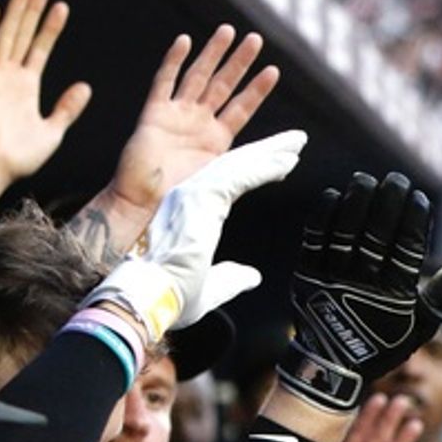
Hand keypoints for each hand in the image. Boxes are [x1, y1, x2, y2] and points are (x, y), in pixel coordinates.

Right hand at [0, 0, 90, 184]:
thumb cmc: (21, 156)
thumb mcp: (54, 131)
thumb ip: (67, 108)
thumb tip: (85, 86)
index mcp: (28, 85)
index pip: (41, 47)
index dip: (51, 27)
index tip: (62, 8)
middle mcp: (10, 75)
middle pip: (24, 34)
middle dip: (33, 10)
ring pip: (6, 36)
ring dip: (15, 12)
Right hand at [86, 130, 305, 339]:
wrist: (146, 298)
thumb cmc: (167, 295)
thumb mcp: (211, 286)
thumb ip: (232, 278)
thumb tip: (251, 277)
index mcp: (191, 215)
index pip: (229, 183)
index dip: (255, 170)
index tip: (280, 165)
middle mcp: (190, 198)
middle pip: (235, 166)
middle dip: (267, 153)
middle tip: (294, 143)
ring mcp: (194, 195)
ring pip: (238, 165)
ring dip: (270, 154)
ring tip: (295, 144)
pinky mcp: (201, 199)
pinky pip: (239, 177)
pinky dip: (263, 168)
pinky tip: (285, 161)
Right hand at [108, 25, 280, 215]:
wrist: (146, 203)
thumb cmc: (183, 197)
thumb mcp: (226, 181)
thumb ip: (256, 167)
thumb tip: (290, 159)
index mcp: (218, 140)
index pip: (242, 107)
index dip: (257, 89)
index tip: (273, 70)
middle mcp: (199, 123)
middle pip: (223, 85)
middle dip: (239, 62)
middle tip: (254, 38)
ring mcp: (176, 115)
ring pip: (198, 76)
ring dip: (212, 53)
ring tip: (227, 31)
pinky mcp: (154, 113)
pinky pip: (164, 81)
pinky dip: (173, 61)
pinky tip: (185, 42)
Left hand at [278, 173, 441, 411]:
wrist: (332, 368)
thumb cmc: (381, 344)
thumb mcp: (419, 327)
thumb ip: (441, 295)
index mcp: (395, 295)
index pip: (408, 249)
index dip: (414, 221)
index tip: (418, 197)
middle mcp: (364, 284)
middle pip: (378, 235)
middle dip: (388, 203)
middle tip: (395, 179)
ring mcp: (334, 280)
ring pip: (347, 234)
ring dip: (356, 203)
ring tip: (365, 180)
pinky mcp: (307, 278)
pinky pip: (315, 243)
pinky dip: (323, 219)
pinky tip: (332, 196)